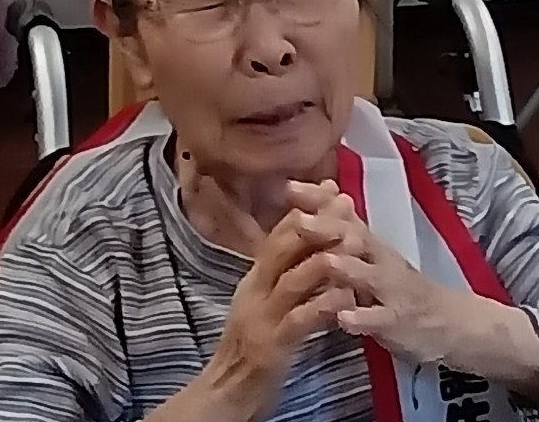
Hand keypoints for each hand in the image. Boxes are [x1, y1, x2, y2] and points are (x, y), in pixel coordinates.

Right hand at [204, 180, 356, 420]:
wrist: (226, 389)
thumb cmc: (253, 343)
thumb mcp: (265, 300)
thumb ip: (283, 272)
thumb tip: (307, 242)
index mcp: (255, 276)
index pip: (278, 233)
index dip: (307, 209)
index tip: (334, 190)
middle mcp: (256, 288)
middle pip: (284, 246)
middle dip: (318, 222)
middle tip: (347, 205)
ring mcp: (262, 315)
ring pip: (293, 278)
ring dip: (325, 257)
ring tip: (353, 241)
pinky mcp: (272, 345)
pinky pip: (299, 320)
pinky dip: (323, 304)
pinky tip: (344, 296)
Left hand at [288, 183, 450, 364]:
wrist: (445, 319)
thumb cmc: (394, 282)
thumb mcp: (370, 252)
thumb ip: (344, 223)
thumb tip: (321, 187)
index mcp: (367, 241)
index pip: (341, 213)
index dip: (317, 200)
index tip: (288, 187)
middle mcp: (378, 258)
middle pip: (354, 237)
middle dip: (326, 228)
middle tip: (299, 221)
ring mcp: (390, 289)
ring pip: (367, 275)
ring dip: (345, 268)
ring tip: (323, 263)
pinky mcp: (398, 321)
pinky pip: (379, 319)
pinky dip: (362, 318)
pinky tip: (343, 318)